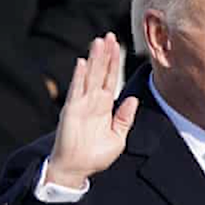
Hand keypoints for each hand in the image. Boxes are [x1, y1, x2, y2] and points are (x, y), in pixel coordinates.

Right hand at [46, 33, 138, 187]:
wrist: (77, 169)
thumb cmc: (96, 155)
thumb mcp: (118, 136)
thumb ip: (125, 117)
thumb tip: (132, 99)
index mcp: (105, 106)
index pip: (111, 78)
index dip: (114, 62)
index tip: (118, 45)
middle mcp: (93, 101)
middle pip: (101, 72)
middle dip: (105, 55)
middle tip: (109, 35)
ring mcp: (82, 104)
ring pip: (90, 77)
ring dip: (94, 59)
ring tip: (98, 41)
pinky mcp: (71, 111)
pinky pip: (76, 91)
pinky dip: (79, 77)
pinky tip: (82, 63)